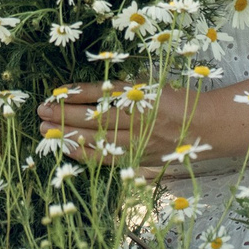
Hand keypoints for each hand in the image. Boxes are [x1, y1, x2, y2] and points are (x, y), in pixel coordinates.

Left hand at [36, 80, 219, 175]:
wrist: (207, 128)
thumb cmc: (177, 101)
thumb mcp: (152, 87)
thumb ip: (124, 91)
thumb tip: (85, 91)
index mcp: (145, 97)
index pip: (105, 94)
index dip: (79, 93)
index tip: (56, 92)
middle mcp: (142, 121)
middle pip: (97, 118)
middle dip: (66, 115)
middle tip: (41, 111)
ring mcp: (141, 143)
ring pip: (100, 141)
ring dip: (70, 136)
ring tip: (46, 130)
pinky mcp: (142, 160)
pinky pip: (109, 160)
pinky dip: (87, 155)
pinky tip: (68, 150)